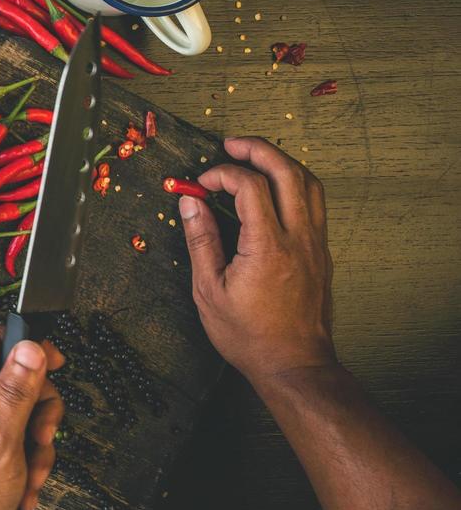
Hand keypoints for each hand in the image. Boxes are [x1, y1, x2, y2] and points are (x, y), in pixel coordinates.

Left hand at [0, 326, 63, 509]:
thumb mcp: (0, 445)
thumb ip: (16, 394)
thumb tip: (30, 346)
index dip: (28, 346)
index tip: (55, 365)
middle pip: (14, 379)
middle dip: (38, 411)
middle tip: (40, 439)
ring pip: (16, 414)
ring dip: (33, 446)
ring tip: (28, 476)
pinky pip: (5, 439)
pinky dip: (21, 462)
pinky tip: (21, 488)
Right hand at [179, 136, 336, 385]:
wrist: (294, 365)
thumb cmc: (248, 335)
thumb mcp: (209, 290)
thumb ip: (201, 240)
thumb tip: (189, 202)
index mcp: (267, 246)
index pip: (249, 186)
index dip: (221, 174)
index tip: (200, 184)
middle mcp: (298, 238)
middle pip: (287, 172)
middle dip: (257, 150)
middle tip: (231, 144)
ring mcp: (315, 244)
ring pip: (308, 183)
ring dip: (281, 162)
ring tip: (254, 158)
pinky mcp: (320, 253)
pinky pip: (314, 203)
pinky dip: (293, 184)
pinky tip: (273, 189)